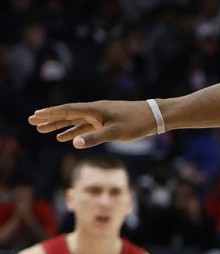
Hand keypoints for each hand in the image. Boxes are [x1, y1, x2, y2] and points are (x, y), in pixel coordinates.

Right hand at [29, 100, 158, 148]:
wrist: (154, 116)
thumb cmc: (136, 123)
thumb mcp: (116, 132)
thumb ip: (94, 138)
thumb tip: (74, 143)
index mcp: (94, 110)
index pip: (67, 111)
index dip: (50, 114)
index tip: (35, 115)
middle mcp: (95, 111)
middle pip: (68, 115)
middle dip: (50, 119)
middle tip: (32, 122)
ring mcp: (100, 117)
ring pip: (75, 122)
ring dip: (60, 127)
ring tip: (43, 131)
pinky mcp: (107, 123)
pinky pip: (86, 128)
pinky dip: (75, 132)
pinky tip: (66, 138)